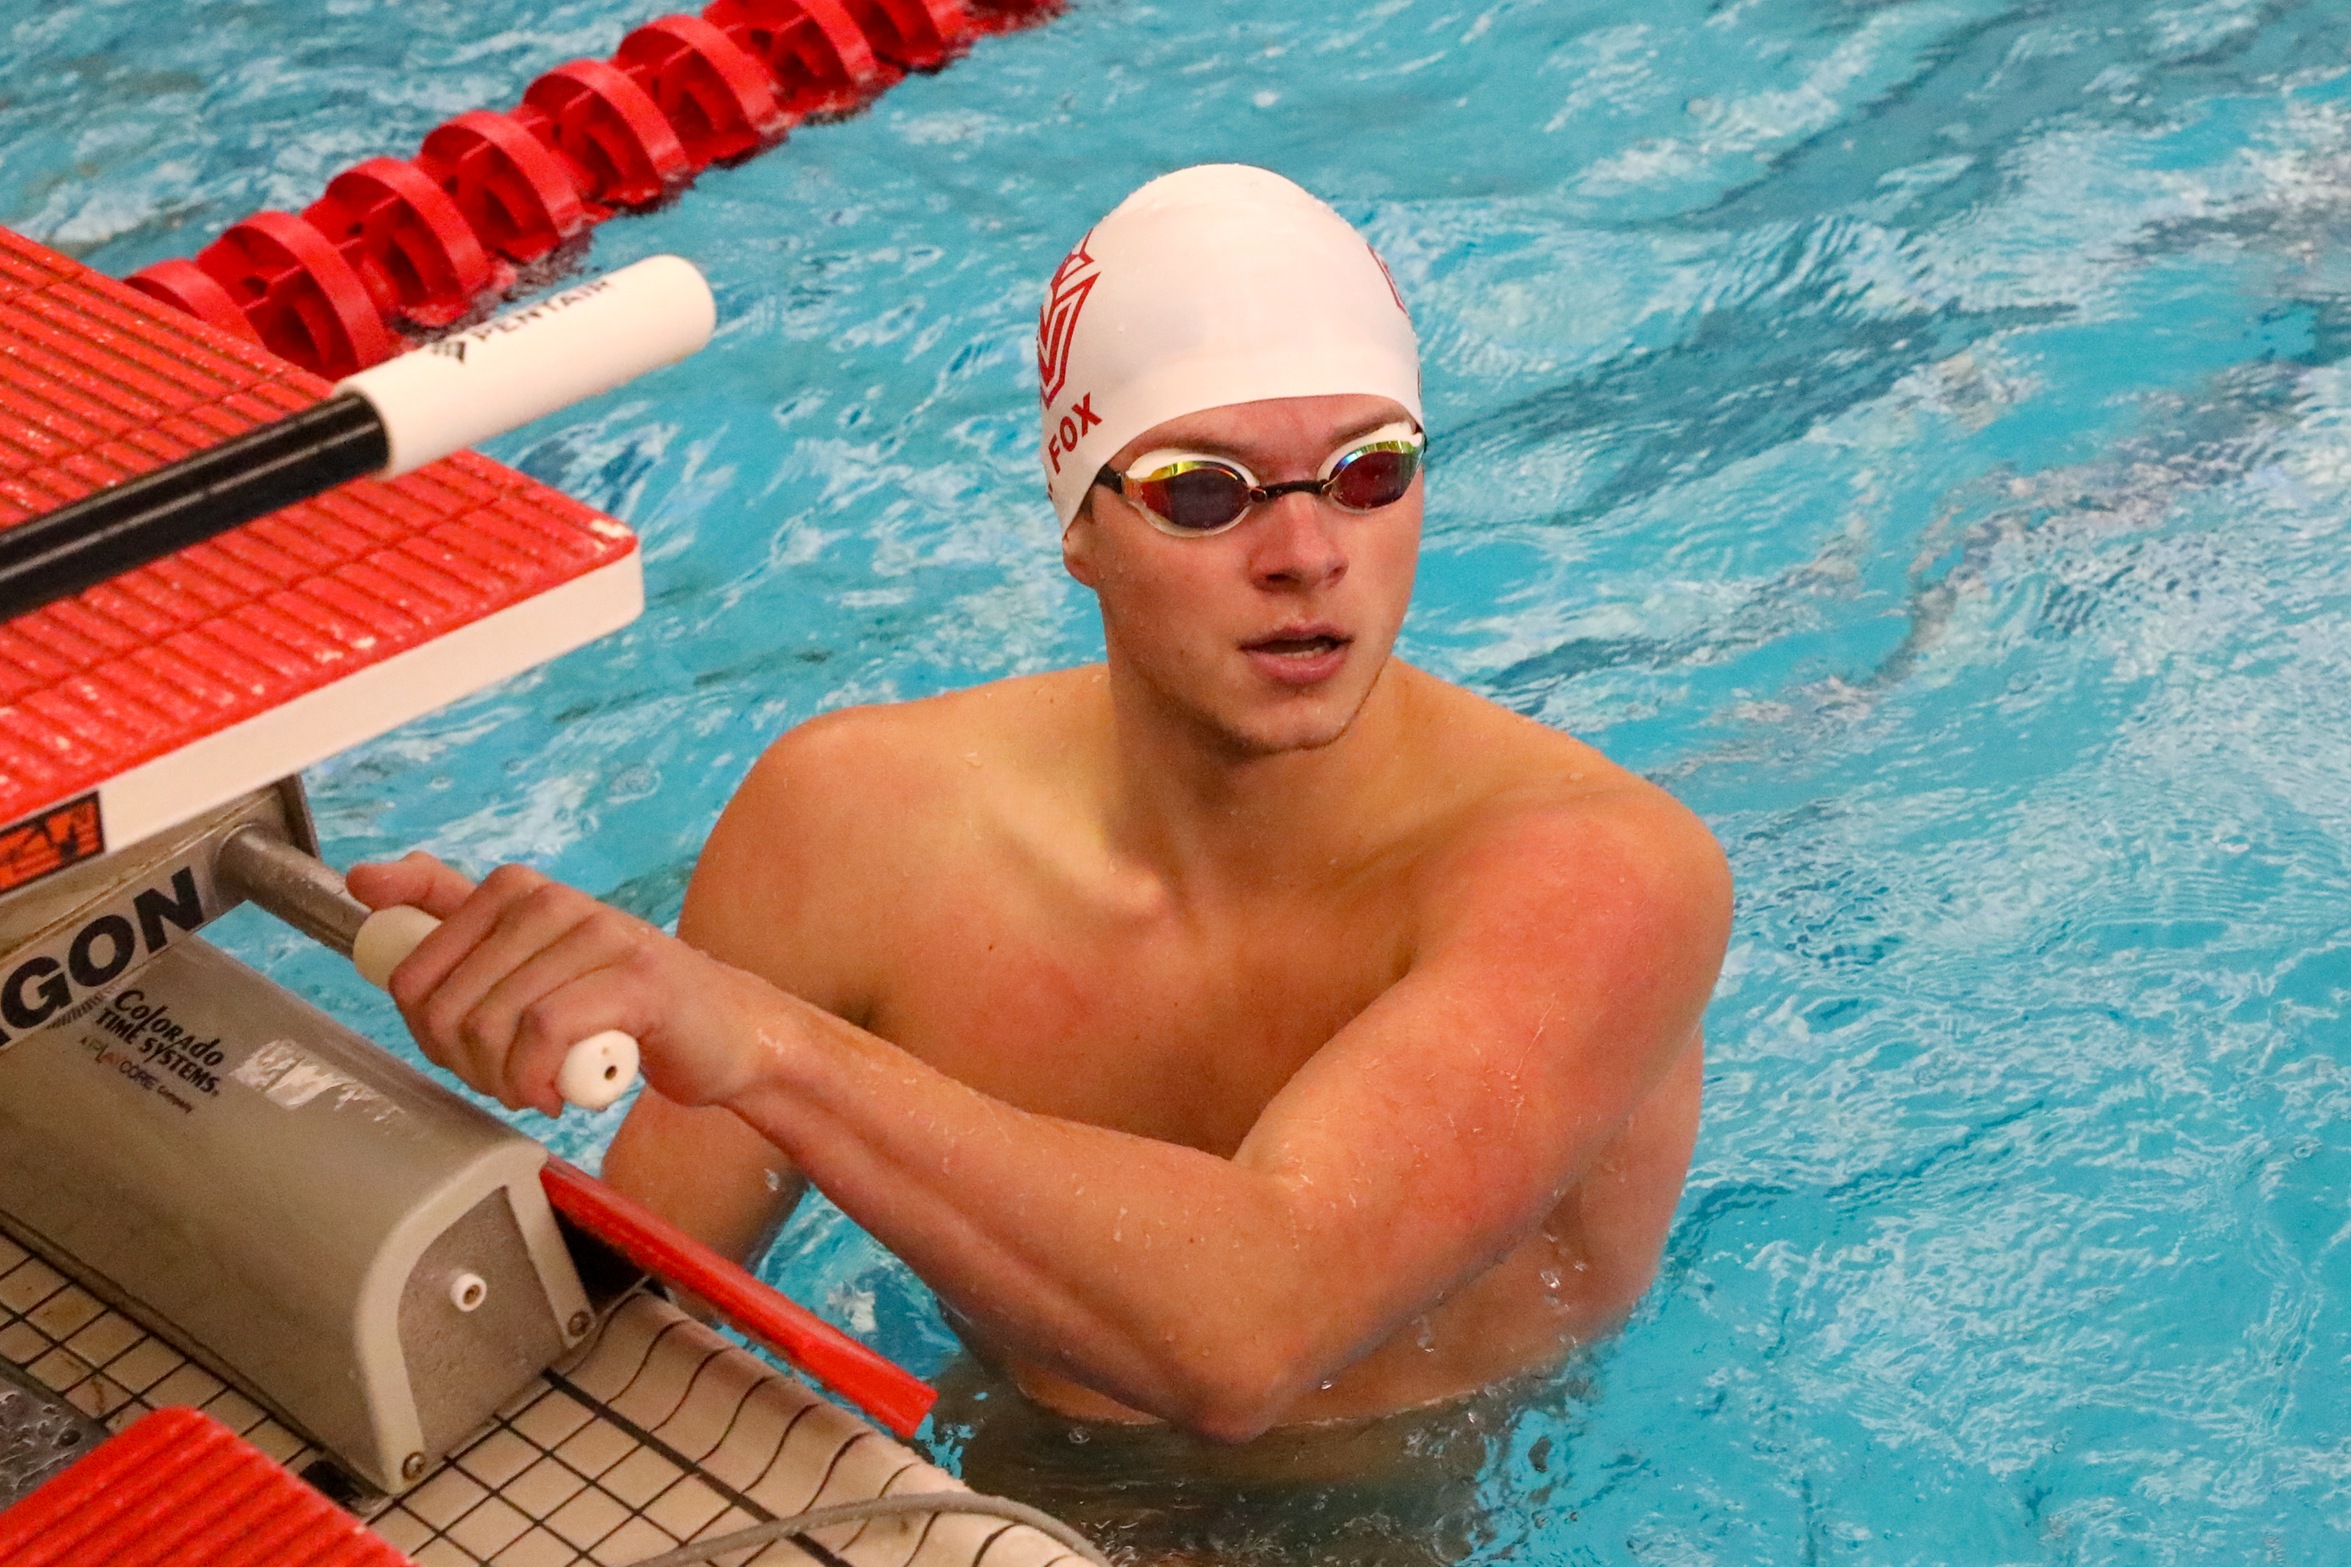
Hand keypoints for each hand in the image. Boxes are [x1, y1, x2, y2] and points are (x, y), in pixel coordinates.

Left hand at [346, 853, 786, 1115]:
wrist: (726, 1032)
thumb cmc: (623, 1004)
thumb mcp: (531, 959)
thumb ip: (453, 916)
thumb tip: (362, 879)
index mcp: (516, 890)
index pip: (414, 957)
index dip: (421, 1019)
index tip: (453, 1042)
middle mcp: (552, 899)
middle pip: (446, 1001)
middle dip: (463, 1062)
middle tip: (505, 1080)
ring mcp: (597, 934)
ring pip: (493, 1021)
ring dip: (504, 1079)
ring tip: (534, 1088)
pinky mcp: (634, 979)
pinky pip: (545, 1033)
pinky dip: (538, 1078)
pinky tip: (559, 1094)